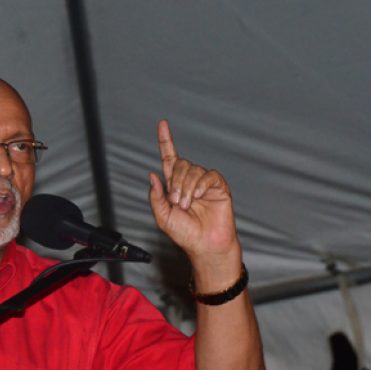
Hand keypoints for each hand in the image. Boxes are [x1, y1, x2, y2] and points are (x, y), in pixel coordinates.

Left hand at [148, 120, 239, 263]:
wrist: (206, 245)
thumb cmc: (185, 234)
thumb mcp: (163, 217)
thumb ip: (155, 197)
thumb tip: (152, 174)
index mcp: (175, 186)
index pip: (169, 158)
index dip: (166, 141)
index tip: (162, 124)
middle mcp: (189, 181)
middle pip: (180, 164)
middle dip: (175, 182)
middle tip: (177, 203)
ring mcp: (204, 183)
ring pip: (193, 169)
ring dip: (187, 187)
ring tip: (188, 205)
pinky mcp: (219, 187)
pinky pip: (209, 175)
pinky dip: (201, 184)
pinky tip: (199, 196)